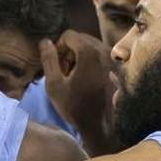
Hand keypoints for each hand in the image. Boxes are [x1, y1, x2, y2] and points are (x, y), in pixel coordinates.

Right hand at [39, 30, 116, 154]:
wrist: (100, 125)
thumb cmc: (75, 107)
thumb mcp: (54, 85)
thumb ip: (48, 60)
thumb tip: (45, 41)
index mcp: (89, 52)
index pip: (68, 35)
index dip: (58, 48)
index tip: (56, 66)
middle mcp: (104, 50)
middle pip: (80, 39)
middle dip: (69, 51)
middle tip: (64, 72)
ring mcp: (112, 58)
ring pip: (90, 46)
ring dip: (79, 57)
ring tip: (74, 77)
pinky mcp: (116, 67)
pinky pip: (99, 55)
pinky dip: (90, 62)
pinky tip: (86, 79)